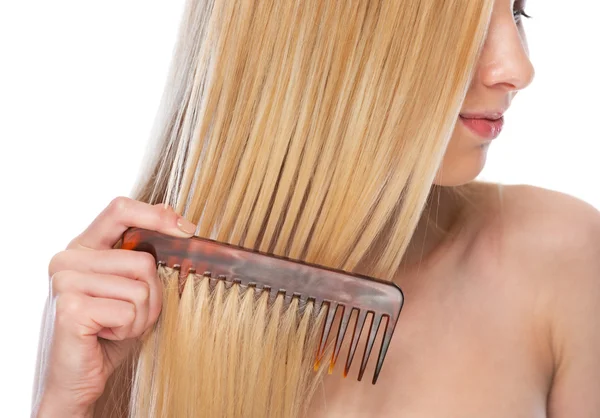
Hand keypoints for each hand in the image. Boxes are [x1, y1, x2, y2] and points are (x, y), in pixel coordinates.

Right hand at [35, 197, 196, 415]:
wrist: (82, 377)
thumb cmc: (110, 330)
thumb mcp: (134, 286)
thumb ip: (145, 252)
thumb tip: (173, 213)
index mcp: (84, 247)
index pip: (121, 209)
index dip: (157, 216)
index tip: (187, 229)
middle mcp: (68, 259)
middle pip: (142, 260)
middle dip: (151, 295)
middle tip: (129, 316)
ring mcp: (65, 281)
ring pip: (140, 286)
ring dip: (141, 316)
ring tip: (117, 327)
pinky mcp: (70, 308)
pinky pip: (128, 310)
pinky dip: (129, 329)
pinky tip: (107, 336)